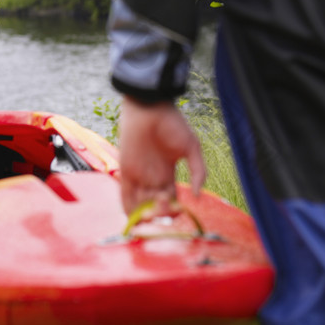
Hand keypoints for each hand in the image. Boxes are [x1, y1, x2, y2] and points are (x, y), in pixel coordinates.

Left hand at [119, 96, 205, 215]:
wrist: (150, 108)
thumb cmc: (172, 124)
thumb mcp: (191, 148)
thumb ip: (199, 171)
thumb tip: (198, 196)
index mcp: (169, 173)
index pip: (172, 200)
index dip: (175, 210)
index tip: (179, 211)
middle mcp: (153, 177)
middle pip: (156, 205)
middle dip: (161, 214)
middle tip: (165, 209)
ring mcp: (139, 175)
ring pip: (141, 204)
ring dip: (146, 214)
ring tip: (153, 214)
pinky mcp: (126, 170)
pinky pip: (125, 194)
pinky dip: (129, 208)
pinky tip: (135, 217)